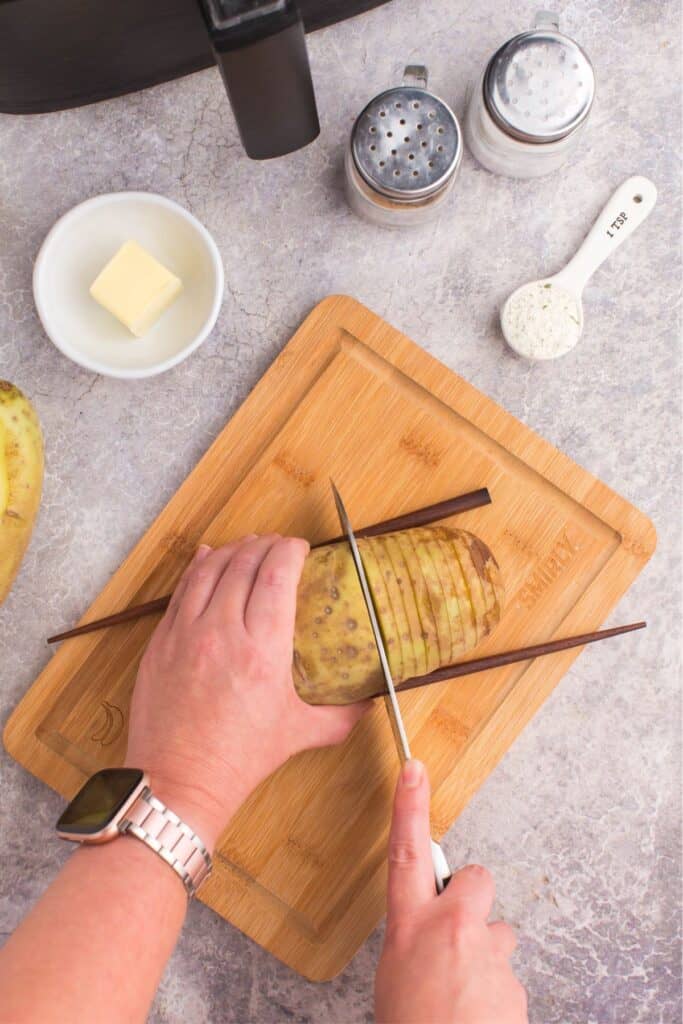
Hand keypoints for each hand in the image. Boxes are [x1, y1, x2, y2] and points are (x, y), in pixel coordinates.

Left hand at [125, 536, 367, 849]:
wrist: (179, 782)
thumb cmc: (240, 759)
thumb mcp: (299, 733)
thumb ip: (341, 715)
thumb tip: (370, 702)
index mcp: (263, 652)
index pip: (277, 576)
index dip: (290, 551)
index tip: (301, 549)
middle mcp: (223, 633)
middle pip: (244, 564)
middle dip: (265, 545)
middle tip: (278, 546)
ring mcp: (186, 634)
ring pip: (209, 569)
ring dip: (232, 550)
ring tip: (248, 545)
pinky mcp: (160, 642)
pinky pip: (180, 590)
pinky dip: (197, 568)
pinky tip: (207, 557)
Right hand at [375, 760, 527, 1023]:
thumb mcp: (393, 980)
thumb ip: (414, 945)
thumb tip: (430, 942)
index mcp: (410, 928)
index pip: (407, 853)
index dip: (409, 806)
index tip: (415, 769)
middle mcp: (452, 930)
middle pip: (476, 879)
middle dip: (471, 900)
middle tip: (458, 934)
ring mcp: (488, 956)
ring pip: (497, 937)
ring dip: (485, 957)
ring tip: (463, 995)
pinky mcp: (515, 984)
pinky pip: (507, 976)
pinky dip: (495, 994)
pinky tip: (478, 1017)